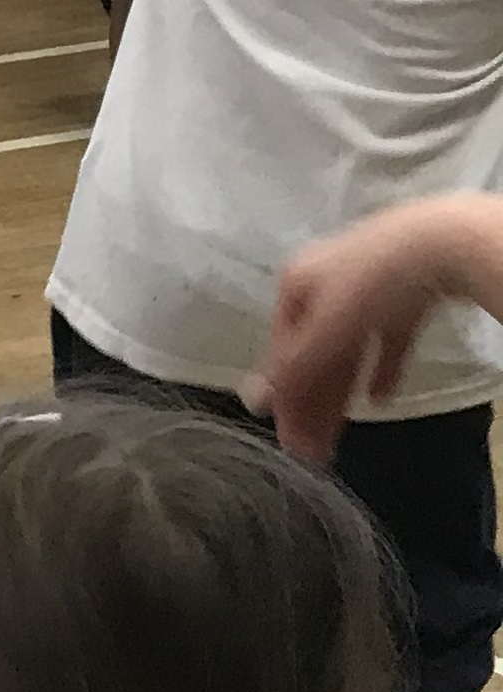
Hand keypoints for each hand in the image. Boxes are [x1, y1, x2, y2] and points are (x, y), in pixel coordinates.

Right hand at [254, 196, 502, 460]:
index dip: (284, 399)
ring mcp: (367, 288)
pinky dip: (381, 368)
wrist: (442, 240)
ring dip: (341, 392)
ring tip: (341, 434)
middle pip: (313, 355)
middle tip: (315, 451)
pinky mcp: (405, 293)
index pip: (280, 352)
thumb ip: (291, 369)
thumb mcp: (326, 328)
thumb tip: (249, 401)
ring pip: (347, 350)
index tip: (291, 442)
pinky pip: (386, 340)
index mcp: (294, 285)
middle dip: (312, 403)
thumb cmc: (371, 281)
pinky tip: (381, 399)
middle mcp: (323, 284)